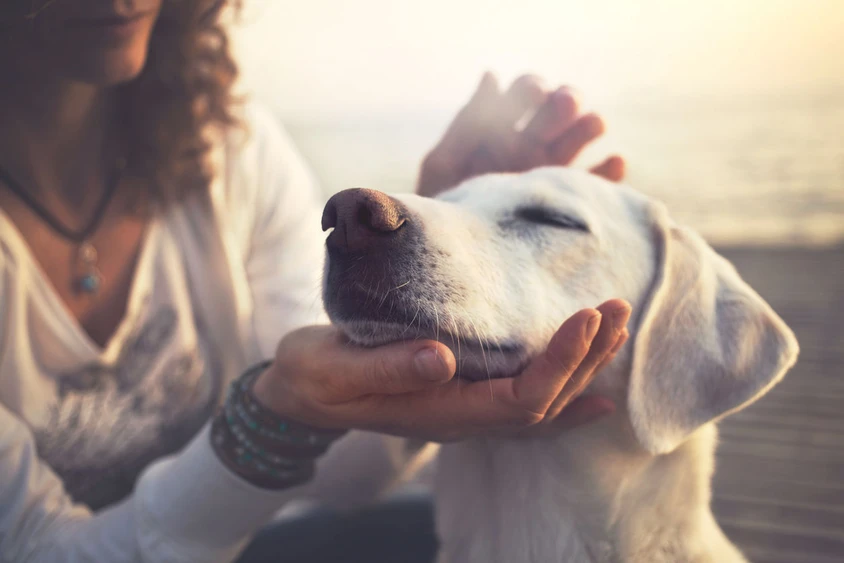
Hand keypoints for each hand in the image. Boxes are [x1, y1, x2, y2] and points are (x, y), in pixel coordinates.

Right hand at [252, 300, 630, 442]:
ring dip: (583, 367)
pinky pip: (525, 404)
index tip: (586, 316)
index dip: (559, 362)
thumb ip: (386, 368)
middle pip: (544, 401)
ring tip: (615, 327)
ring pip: (541, 402)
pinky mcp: (461, 393)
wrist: (300, 393)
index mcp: (439, 412)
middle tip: (616, 308)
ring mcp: (465, 410)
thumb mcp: (335, 369)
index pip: (519, 399)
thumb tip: (441, 357)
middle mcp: (462, 418)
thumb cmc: (314, 377)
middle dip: (586, 357)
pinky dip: (565, 395)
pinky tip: (596, 391)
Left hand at [417, 72, 625, 197]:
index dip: (532, 88)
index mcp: (500, 130)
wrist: (454, 260)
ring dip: (589, 125)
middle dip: (564, 101)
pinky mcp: (567, 203)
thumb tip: (492, 75)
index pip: (525, 94)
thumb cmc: (441, 211)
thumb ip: (467, 123)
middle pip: (557, 111)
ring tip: (593, 124)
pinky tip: (614, 162)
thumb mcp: (444, 165)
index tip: (534, 93)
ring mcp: (550, 174)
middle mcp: (530, 147)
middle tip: (565, 104)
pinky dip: (610, 172)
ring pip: (579, 139)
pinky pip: (596, 185)